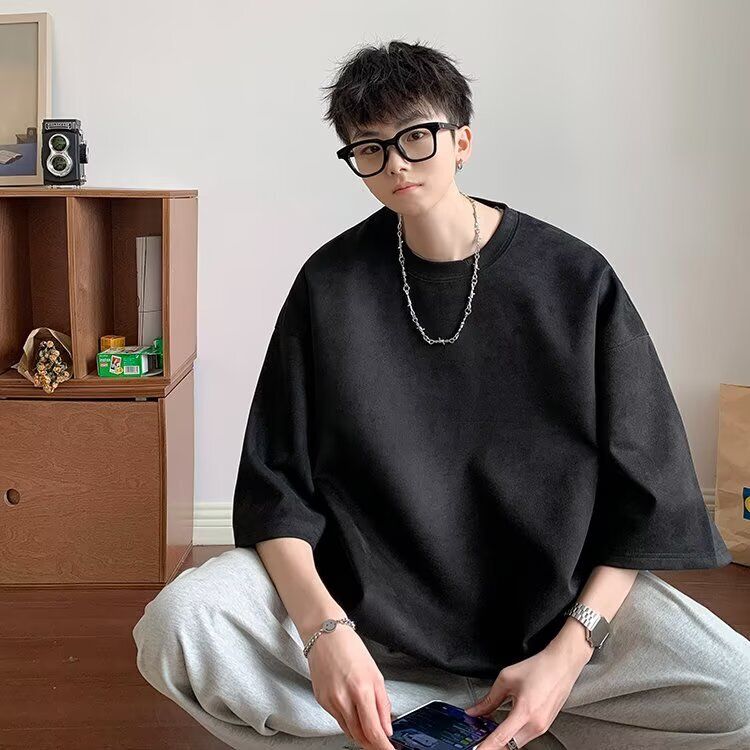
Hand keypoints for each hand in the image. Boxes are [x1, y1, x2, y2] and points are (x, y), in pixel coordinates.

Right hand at [306, 625, 394, 749]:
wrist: (325, 635)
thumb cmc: (350, 648)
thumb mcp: (376, 674)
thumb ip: (383, 703)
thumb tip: (387, 727)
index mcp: (361, 690)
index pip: (374, 731)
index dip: (383, 747)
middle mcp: (343, 699)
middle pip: (360, 736)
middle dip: (372, 744)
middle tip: (381, 744)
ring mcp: (330, 702)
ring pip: (348, 731)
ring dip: (361, 736)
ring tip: (371, 732)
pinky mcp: (322, 701)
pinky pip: (338, 720)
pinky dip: (349, 722)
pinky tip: (355, 714)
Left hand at [463, 641, 590, 748]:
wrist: (561, 666)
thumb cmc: (539, 668)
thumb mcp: (506, 679)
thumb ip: (489, 699)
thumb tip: (475, 711)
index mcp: (525, 712)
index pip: (501, 738)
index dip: (486, 746)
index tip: (477, 749)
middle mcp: (536, 724)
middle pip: (509, 746)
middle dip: (494, 744)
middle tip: (480, 736)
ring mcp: (542, 727)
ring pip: (517, 743)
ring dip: (504, 739)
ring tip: (491, 728)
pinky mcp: (545, 726)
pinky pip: (525, 737)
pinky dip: (513, 734)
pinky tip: (506, 725)